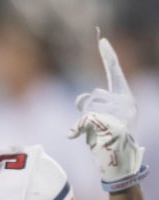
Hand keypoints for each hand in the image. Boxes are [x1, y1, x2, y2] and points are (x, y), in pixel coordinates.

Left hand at [68, 31, 147, 191]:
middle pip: (90, 96)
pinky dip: (75, 130)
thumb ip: (92, 104)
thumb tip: (81, 98)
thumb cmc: (109, 139)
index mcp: (126, 98)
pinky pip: (81, 121)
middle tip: (96, 128)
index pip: (116, 73)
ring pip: (84, 107)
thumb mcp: (102, 118)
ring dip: (83, 122)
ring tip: (95, 135)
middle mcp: (124, 101)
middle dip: (85, 111)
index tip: (102, 39)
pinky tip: (74, 136)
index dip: (109, 56)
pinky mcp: (106, 123)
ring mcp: (116, 112)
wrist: (118, 159)